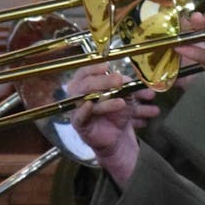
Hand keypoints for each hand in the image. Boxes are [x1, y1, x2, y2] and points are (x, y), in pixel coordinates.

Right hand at [68, 63, 159, 187]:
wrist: (117, 139)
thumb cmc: (116, 114)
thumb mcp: (124, 98)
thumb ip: (125, 88)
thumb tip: (126, 80)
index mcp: (87, 84)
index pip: (86, 72)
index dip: (94, 67)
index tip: (107, 65)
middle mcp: (79, 95)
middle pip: (87, 84)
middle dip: (104, 82)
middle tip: (119, 80)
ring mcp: (77, 109)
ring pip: (88, 100)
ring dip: (106, 101)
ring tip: (123, 103)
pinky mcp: (80, 125)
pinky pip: (79, 117)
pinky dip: (83, 111)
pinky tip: (89, 105)